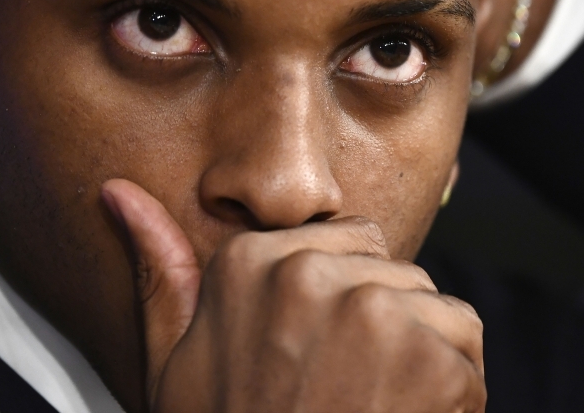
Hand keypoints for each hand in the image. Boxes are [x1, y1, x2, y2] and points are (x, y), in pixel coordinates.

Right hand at [101, 179, 485, 412]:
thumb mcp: (175, 364)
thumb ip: (160, 271)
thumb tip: (119, 192)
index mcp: (247, 263)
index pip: (345, 240)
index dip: (345, 299)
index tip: (323, 353)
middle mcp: (307, 271)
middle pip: (392, 268)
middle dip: (386, 321)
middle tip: (349, 389)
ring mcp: (371, 309)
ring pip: (433, 303)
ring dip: (422, 354)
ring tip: (374, 406)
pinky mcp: (428, 352)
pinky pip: (465, 346)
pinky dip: (454, 391)